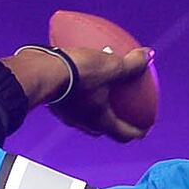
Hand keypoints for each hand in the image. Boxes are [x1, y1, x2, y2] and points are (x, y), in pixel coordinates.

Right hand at [6, 40, 154, 143]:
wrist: (41, 71)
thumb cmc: (77, 73)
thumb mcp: (110, 65)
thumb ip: (131, 64)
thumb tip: (147, 55)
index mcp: (100, 119)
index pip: (123, 133)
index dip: (136, 132)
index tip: (144, 129)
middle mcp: (82, 122)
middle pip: (102, 128)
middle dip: (113, 122)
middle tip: (121, 112)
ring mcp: (65, 114)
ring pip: (84, 116)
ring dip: (93, 108)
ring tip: (98, 92)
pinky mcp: (53, 102)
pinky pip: (70, 101)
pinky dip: (78, 94)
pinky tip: (78, 77)